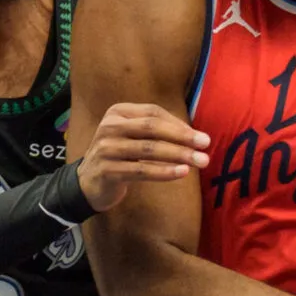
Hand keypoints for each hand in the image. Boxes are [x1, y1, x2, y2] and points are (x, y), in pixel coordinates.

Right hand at [76, 103, 208, 209]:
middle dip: (182, 137)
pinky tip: (181, 173)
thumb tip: (194, 135)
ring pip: (148, 149)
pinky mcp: (107, 170)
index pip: (153, 113)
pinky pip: (141, 171)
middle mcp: (110, 126)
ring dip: (178, 155)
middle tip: (205, 146)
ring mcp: (106, 148)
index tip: (202, 137)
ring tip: (199, 161)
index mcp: (118, 113)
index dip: (179, 124)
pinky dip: (164, 172)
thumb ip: (156, 131)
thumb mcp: (133, 137)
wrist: (89, 182)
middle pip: (152, 128)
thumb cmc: (120, 157)